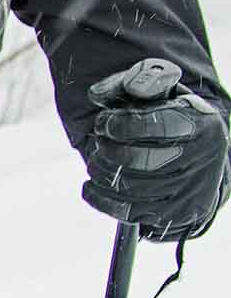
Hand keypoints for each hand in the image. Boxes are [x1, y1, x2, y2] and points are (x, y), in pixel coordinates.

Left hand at [81, 57, 227, 241]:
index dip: (121, 124)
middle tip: (99, 142)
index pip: (156, 125)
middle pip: (141, 160)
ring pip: (132, 188)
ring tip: (97, 160)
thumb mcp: (162, 93)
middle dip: (108, 150)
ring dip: (102, 172)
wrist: (197, 159)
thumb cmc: (171, 119)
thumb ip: (136, 82)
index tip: (104, 122)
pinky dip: (101, 197)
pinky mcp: (173, 215)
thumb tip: (99, 94)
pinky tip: (92, 185)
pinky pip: (128, 212)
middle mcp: (204, 159)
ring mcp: (190, 190)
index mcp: (203, 124)